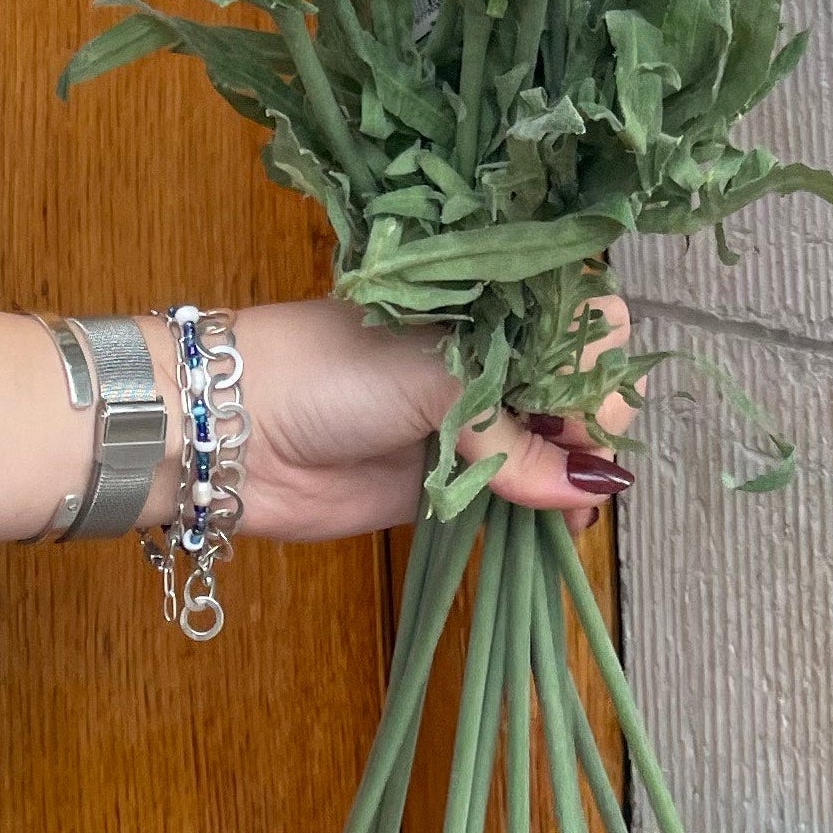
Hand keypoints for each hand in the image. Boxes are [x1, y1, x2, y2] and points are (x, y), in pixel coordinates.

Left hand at [161, 295, 638, 541]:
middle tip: (576, 463)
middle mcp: (488, 356)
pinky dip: (544, 512)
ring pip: (553, 445)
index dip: (595, 370)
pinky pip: (517, 494)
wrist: (236, 432)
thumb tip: (596, 485)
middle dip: (591, 427)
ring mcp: (471, 419)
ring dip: (573, 478)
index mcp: (487, 304)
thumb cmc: (328, 371)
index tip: (583, 415)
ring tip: (569, 513)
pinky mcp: (451, 478)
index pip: (581, 324)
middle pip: (577, 387)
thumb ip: (515, 430)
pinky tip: (556, 529)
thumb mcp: (433, 377)